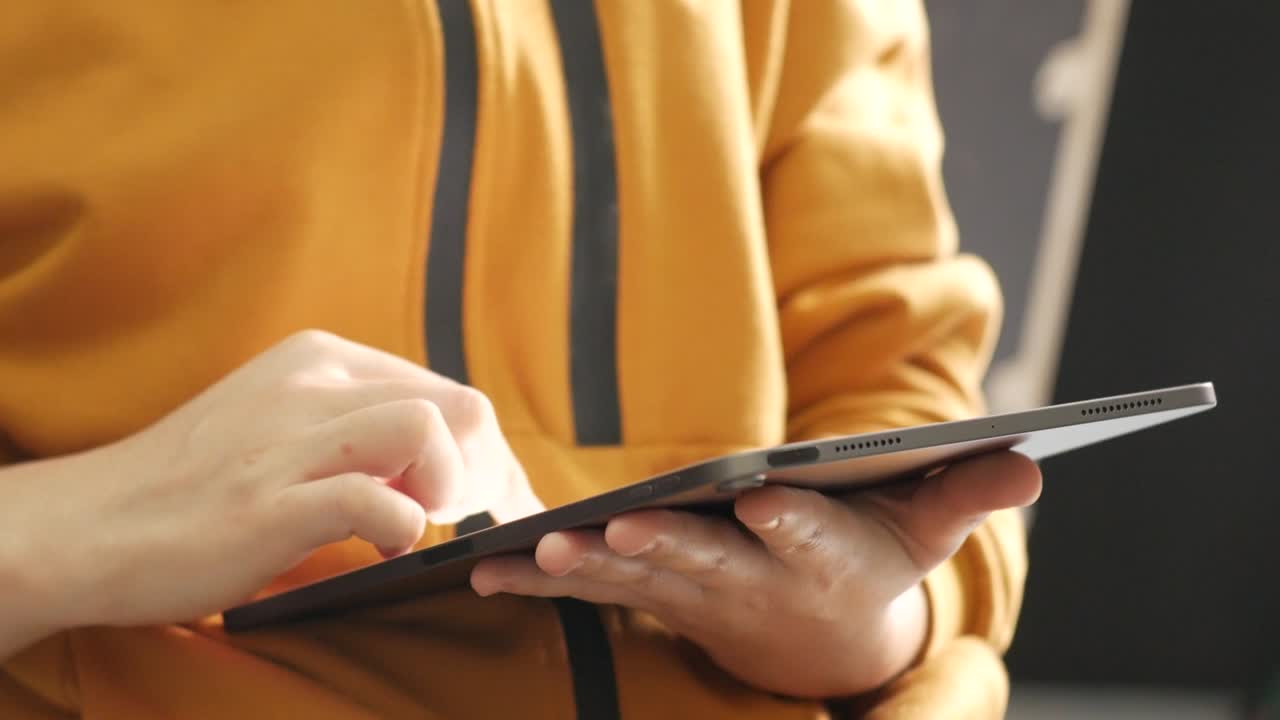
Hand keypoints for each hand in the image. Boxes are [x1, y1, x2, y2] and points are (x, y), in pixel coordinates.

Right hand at [4, 330, 541, 636]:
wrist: (89, 523)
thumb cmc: (196, 483)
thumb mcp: (280, 421)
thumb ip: (353, 422)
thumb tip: (437, 456)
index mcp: (321, 358)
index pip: (447, 390)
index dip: (486, 452)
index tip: (492, 498)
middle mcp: (311, 382)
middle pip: (458, 406)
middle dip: (487, 471)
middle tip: (474, 519)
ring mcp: (288, 438)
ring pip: (426, 430)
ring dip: (449, 487)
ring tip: (424, 521)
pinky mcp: (267, 501)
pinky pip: (373, 500)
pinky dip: (400, 527)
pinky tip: (384, 547)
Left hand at [470, 451, 1039, 698]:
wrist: (817, 642)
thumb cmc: (871, 563)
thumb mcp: (923, 530)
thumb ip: (964, 492)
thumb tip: (1032, 457)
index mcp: (823, 556)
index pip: (811, 537)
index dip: (793, 522)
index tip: (767, 498)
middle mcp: (752, 579)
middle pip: (707, 562)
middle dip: (665, 547)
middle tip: (620, 529)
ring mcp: (693, 591)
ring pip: (635, 578)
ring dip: (584, 568)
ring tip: (535, 554)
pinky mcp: (650, 590)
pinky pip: (590, 588)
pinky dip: (536, 582)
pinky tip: (482, 572)